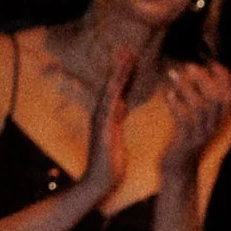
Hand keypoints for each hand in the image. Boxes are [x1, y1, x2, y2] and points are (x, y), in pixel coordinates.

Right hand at [82, 53, 131, 205]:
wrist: (99, 183)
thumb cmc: (109, 163)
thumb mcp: (117, 135)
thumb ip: (117, 118)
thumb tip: (121, 102)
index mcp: (107, 115)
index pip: (117, 89)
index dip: (124, 72)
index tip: (131, 56)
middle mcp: (101, 114)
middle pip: (112, 85)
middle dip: (120, 66)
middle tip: (127, 47)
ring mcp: (100, 120)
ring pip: (110, 92)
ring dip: (117, 75)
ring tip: (125, 58)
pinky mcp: (103, 128)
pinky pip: (109, 106)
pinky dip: (114, 94)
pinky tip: (119, 82)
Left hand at [161, 56, 230, 169]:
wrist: (177, 170)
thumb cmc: (183, 141)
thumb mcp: (195, 121)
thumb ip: (198, 102)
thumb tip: (192, 76)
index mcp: (217, 121)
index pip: (230, 97)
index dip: (226, 79)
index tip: (214, 63)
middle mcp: (213, 127)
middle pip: (217, 99)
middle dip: (204, 79)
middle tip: (189, 65)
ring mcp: (200, 135)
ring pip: (199, 107)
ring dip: (186, 87)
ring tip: (172, 73)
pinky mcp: (186, 141)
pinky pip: (183, 119)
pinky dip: (175, 104)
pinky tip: (167, 92)